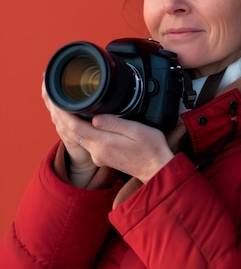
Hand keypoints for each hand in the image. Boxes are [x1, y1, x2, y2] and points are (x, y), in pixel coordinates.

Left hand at [42, 79, 173, 183]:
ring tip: (63, 107)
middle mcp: (97, 151)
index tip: (57, 100)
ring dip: (69, 122)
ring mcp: (99, 155)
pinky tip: (79, 121)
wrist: (156, 168)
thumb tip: (95, 117)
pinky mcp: (102, 157)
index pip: (75, 126)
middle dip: (62, 115)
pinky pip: (86, 141)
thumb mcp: (136, 130)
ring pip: (78, 136)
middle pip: (72, 132)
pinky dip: (79, 130)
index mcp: (104, 143)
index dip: (64, 112)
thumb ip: (114, 123)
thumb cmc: (151, 148)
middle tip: (56, 99)